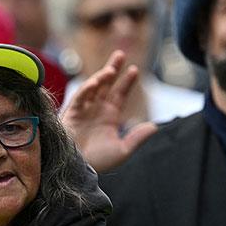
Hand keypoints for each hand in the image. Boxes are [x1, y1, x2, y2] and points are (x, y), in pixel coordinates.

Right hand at [60, 50, 157, 172]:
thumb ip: (137, 138)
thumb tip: (155, 126)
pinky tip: (96, 83)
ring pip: (92, 88)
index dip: (126, 82)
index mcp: (109, 116)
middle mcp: (96, 110)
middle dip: (112, 69)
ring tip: (111, 70)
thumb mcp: (123, 151)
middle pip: (106, 84)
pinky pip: (79, 98)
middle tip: (121, 54)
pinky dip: (86, 90)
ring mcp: (83, 110)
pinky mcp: (70, 114)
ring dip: (101, 77)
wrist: (76, 170)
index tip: (135, 70)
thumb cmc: (98, 163)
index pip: (120, 94)